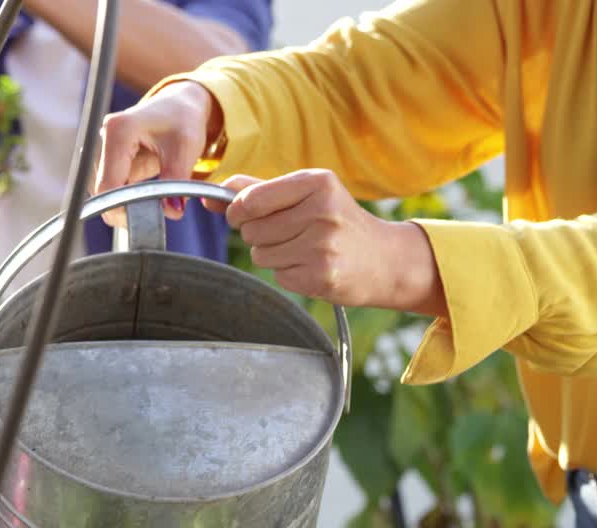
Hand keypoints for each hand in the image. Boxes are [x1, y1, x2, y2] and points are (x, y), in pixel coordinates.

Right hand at [94, 81, 220, 224]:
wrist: (181, 106)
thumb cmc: (184, 120)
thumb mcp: (186, 148)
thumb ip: (177, 181)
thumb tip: (171, 211)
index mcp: (118, 131)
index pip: (108, 186)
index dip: (123, 209)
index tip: (148, 220)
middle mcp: (103, 137)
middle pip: (103, 192)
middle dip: (128, 208)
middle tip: (158, 212)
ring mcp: (102, 148)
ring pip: (106, 193)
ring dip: (129, 203)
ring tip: (157, 201)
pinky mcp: (107, 158)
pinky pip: (112, 188)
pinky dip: (129, 197)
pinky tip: (148, 194)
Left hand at [205, 170, 444, 314]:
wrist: (385, 260)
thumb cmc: (339, 222)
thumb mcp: (306, 194)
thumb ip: (258, 190)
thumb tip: (210, 194)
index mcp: (317, 182)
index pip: (250, 200)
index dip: (237, 211)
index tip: (241, 215)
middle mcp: (322, 211)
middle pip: (252, 230)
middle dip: (260, 234)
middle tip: (288, 233)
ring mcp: (323, 246)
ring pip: (261, 255)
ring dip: (273, 255)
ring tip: (303, 249)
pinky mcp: (321, 276)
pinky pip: (278, 276)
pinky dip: (288, 274)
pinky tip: (311, 266)